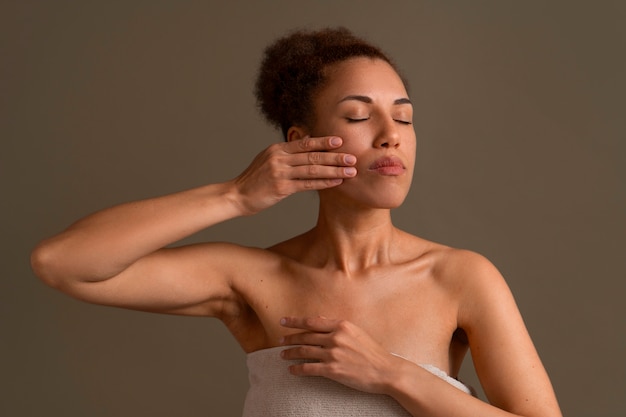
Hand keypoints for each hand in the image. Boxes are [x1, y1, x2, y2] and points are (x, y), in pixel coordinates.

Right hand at [232, 136, 356, 214]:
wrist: (236, 195)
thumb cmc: (254, 180)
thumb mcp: (268, 160)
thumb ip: (287, 153)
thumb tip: (307, 143)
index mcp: (277, 149)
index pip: (305, 143)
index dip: (323, 142)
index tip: (340, 141)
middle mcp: (279, 158)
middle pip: (312, 155)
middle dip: (335, 156)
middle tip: (353, 157)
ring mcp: (280, 172)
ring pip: (313, 169)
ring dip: (334, 170)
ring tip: (350, 171)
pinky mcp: (281, 188)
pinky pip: (307, 184)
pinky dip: (323, 183)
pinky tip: (336, 182)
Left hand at [279, 316, 402, 393]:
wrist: (386, 371)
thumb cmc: (373, 352)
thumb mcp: (357, 332)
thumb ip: (339, 327)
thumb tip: (320, 322)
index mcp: (341, 325)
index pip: (312, 321)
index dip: (295, 322)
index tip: (284, 321)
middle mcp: (335, 337)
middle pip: (305, 336)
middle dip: (290, 338)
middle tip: (280, 340)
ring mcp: (333, 354)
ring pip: (304, 351)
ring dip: (290, 353)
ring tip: (283, 355)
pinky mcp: (333, 370)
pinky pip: (309, 368)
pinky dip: (298, 369)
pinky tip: (292, 370)